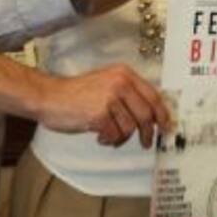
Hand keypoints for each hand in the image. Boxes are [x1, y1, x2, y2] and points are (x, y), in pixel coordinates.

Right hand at [35, 64, 171, 148]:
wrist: (50, 97)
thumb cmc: (76, 94)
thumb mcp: (106, 85)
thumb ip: (127, 95)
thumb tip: (151, 116)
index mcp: (124, 74)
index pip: (153, 96)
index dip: (163, 114)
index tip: (166, 127)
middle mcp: (119, 83)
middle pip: (146, 114)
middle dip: (148, 133)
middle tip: (146, 143)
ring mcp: (109, 98)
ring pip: (130, 128)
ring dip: (121, 137)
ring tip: (109, 135)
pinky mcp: (99, 114)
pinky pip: (115, 135)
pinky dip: (108, 140)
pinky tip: (100, 136)